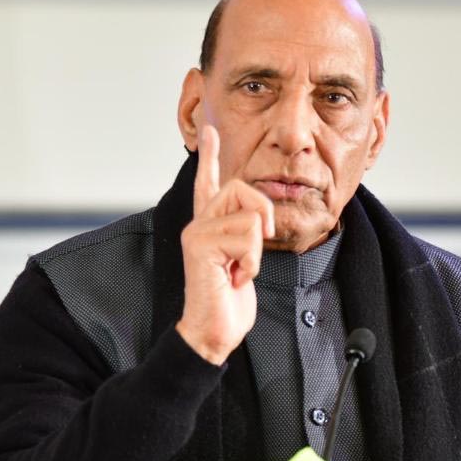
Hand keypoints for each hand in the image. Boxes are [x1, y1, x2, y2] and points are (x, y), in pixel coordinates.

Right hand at [175, 126, 274, 364]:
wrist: (215, 332)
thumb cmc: (230, 301)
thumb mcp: (246, 260)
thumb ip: (247, 234)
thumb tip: (259, 217)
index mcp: (210, 225)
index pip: (208, 182)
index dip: (209, 155)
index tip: (209, 129)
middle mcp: (199, 223)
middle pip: (242, 188)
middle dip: (263, 216)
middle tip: (253, 253)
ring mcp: (197, 232)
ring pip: (249, 217)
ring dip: (256, 251)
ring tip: (239, 271)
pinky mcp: (200, 245)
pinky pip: (246, 237)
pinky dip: (251, 263)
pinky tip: (234, 279)